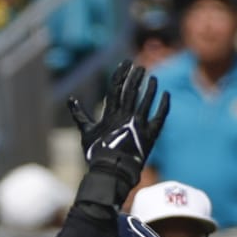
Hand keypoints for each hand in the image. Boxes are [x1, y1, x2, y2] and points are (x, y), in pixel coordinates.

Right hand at [67, 58, 169, 206]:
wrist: (111, 173)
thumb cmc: (97, 154)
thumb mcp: (86, 133)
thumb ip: (80, 115)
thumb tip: (70, 99)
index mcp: (110, 114)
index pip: (116, 87)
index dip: (121, 74)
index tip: (126, 63)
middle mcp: (125, 116)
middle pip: (131, 90)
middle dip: (136, 77)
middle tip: (140, 67)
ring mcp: (138, 125)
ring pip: (146, 101)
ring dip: (149, 88)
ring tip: (152, 78)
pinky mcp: (150, 135)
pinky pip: (159, 117)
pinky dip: (163, 105)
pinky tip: (166, 94)